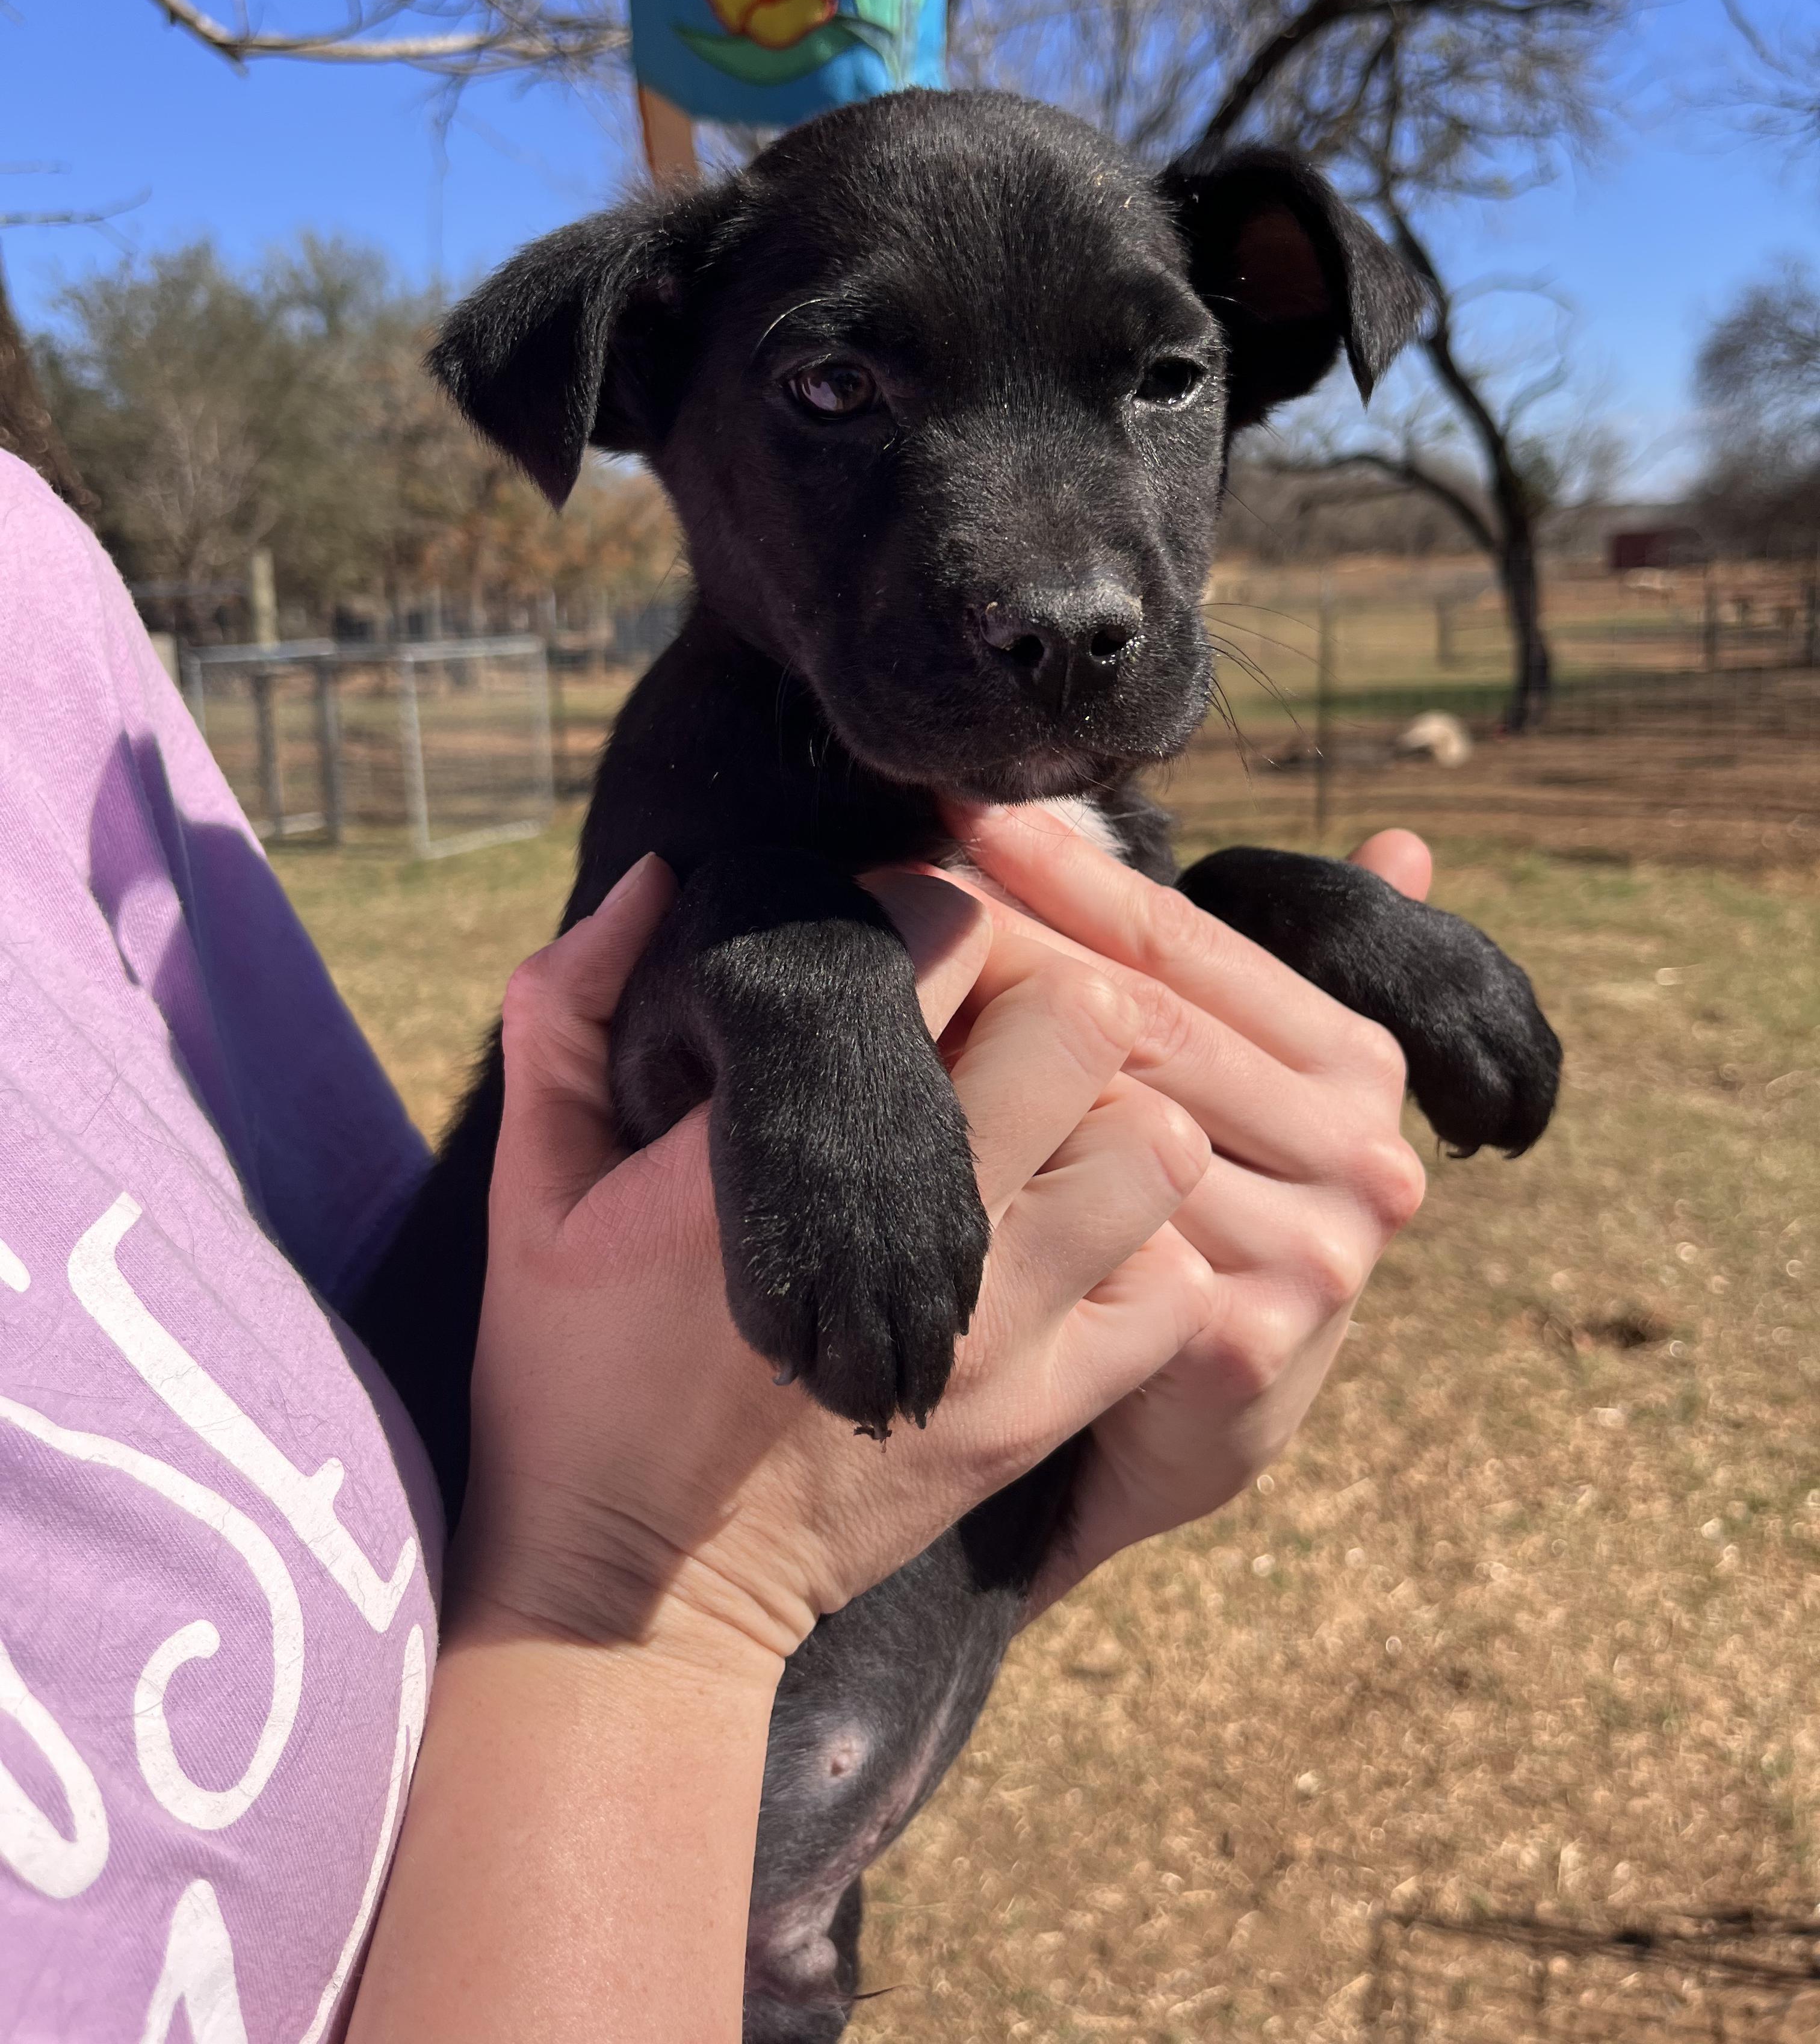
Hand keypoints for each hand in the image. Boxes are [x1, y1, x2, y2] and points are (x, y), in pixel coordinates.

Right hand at [451, 852, 1218, 1681]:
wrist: (629, 1605)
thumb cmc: (568, 1378)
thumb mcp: (528, 1189)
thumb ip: (567, 1013)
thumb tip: (654, 879)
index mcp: (780, 1160)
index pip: (947, 949)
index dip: (936, 917)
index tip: (897, 943)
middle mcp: (912, 1236)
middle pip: (1085, 1024)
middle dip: (1044, 995)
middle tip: (985, 1027)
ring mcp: (994, 1333)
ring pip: (1155, 1147)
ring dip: (1112, 1118)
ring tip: (1037, 1134)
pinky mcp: (1041, 1416)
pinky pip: (1176, 1289)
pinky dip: (1146, 1252)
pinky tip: (1070, 1247)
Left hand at [942, 808, 1431, 1615]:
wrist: (1175, 1424)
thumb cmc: (1190, 1211)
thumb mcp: (1238, 1079)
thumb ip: (1290, 967)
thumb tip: (1409, 836)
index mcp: (1362, 1062)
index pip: (1185, 940)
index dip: (1068, 871)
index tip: (961, 809)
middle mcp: (1364, 1152)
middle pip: (1139, 1016)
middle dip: (1005, 948)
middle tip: (885, 882)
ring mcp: (1315, 1252)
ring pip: (1107, 1114)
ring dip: (986, 1063)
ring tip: (870, 997)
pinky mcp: (1243, 1341)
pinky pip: (1097, 1228)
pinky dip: (1006, 1183)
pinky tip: (914, 1142)